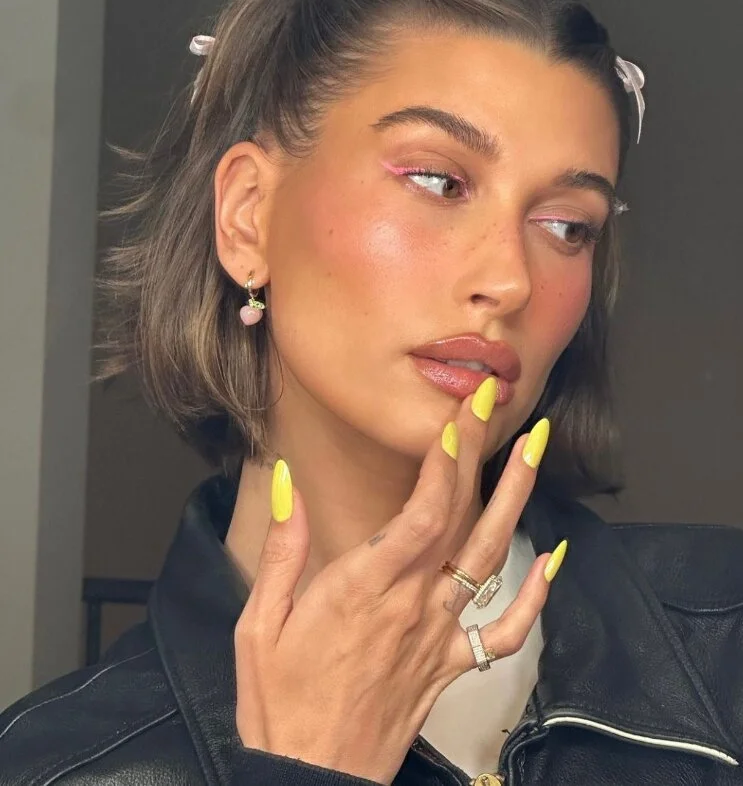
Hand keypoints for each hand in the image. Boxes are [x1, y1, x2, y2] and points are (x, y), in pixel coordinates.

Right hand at [233, 381, 556, 784]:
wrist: (311, 779)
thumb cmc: (281, 703)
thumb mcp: (259, 623)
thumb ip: (282, 549)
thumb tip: (287, 481)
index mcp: (364, 588)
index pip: (422, 512)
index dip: (447, 462)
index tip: (460, 417)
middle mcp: (412, 604)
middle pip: (461, 518)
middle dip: (481, 454)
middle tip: (497, 403)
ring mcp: (438, 635)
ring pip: (490, 557)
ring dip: (515, 499)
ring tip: (534, 450)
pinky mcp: (449, 664)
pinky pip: (504, 631)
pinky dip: (534, 595)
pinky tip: (551, 558)